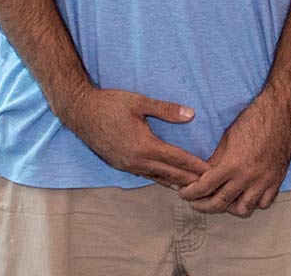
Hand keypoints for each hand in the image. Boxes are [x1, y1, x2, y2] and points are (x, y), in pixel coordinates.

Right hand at [54, 87, 209, 187]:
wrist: (80, 112)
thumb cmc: (110, 104)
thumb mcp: (140, 102)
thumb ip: (166, 110)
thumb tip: (191, 115)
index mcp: (144, 146)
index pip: (176, 159)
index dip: (195, 166)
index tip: (211, 171)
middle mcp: (135, 160)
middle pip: (169, 173)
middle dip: (190, 179)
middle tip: (209, 184)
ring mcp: (126, 165)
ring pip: (156, 177)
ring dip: (175, 182)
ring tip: (193, 187)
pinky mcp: (119, 164)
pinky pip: (144, 175)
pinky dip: (160, 178)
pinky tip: (167, 180)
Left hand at [179, 98, 290, 216]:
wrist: (281, 112)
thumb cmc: (253, 119)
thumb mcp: (227, 139)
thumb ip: (215, 161)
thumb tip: (202, 177)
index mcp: (233, 164)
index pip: (205, 187)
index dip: (190, 193)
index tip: (184, 193)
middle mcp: (248, 176)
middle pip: (220, 203)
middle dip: (203, 205)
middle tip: (195, 202)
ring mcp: (264, 180)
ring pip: (243, 209)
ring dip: (229, 208)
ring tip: (221, 201)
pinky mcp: (277, 180)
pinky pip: (264, 203)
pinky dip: (252, 203)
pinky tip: (245, 196)